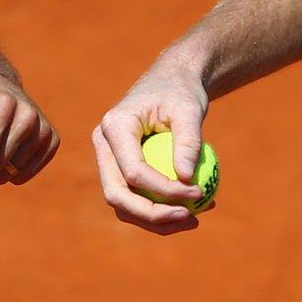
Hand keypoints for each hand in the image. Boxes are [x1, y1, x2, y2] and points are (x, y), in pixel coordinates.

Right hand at [93, 61, 209, 233]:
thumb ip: (188, 142)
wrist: (171, 81)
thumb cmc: (181, 91)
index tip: (197, 193)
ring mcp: (109, 159)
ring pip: (124, 203)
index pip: (133, 171)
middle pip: (118, 194)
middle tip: (189, 218)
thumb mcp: (190, 109)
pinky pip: (136, 198)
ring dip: (156, 220)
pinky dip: (160, 208)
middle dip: (152, 215)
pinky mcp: (120, 169)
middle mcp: (104, 145)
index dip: (163, 190)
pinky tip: (191, 210)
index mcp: (114, 127)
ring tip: (194, 219)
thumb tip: (186, 179)